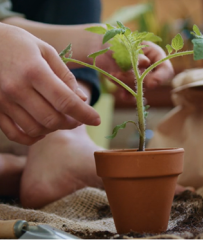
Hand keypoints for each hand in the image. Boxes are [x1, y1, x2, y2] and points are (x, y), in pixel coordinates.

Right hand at [0, 24, 99, 144]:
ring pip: (36, 129)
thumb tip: (82, 100)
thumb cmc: (20, 44)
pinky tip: (43, 131)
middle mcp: (17, 89)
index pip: (65, 101)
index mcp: (34, 71)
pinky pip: (15, 134)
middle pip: (52, 119)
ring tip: (62, 120)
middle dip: (72, 123)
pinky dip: (33, 138)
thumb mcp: (46, 52)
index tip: (96, 120)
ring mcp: (3, 102)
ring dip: (55, 129)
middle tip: (79, 118)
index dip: (85, 114)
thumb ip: (66, 77)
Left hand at [96, 41, 173, 96]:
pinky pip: (133, 95)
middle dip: (137, 81)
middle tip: (120, 74)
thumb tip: (146, 62)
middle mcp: (150, 68)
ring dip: (127, 85)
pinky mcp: (130, 85)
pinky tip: (123, 95)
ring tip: (113, 74)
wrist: (100, 49)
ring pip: (140, 89)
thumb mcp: (124, 46)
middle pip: (152, 82)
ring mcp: (140, 78)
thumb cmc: (114, 41)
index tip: (151, 84)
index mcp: (154, 54)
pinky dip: (128, 97)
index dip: (161, 78)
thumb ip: (135, 55)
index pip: (165, 69)